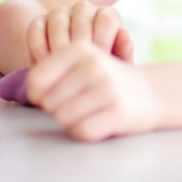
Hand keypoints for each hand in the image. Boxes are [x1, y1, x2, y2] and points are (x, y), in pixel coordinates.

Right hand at [26, 1, 133, 64]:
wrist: (74, 76)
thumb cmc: (102, 74)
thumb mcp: (116, 67)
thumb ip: (123, 54)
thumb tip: (125, 37)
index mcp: (107, 16)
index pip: (106, 19)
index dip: (103, 41)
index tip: (98, 64)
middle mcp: (84, 9)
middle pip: (81, 20)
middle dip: (79, 47)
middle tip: (77, 70)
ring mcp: (60, 13)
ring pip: (58, 22)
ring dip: (58, 47)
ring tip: (60, 71)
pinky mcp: (39, 21)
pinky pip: (36, 29)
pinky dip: (38, 48)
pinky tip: (44, 66)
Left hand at [26, 42, 158, 140]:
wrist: (149, 91)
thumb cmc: (103, 79)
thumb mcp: (79, 63)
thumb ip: (50, 72)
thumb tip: (32, 94)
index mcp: (79, 49)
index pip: (35, 80)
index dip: (37, 94)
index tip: (53, 94)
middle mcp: (93, 65)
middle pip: (48, 103)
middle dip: (57, 109)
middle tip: (77, 102)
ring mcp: (108, 88)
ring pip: (63, 118)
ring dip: (71, 121)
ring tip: (88, 111)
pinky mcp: (119, 112)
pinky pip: (82, 131)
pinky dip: (86, 131)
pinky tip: (99, 120)